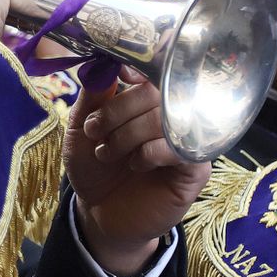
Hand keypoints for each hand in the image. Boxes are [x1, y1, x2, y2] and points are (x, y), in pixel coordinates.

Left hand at [66, 70, 209, 275]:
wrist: (99, 214)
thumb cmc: (93, 168)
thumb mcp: (81, 128)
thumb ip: (94, 95)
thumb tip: (107, 62)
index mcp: (146, 98)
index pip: (155, 68)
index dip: (139, 67)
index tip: (119, 76)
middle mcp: (171, 113)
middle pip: (158, 91)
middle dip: (119, 110)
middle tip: (96, 131)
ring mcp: (186, 139)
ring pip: (167, 118)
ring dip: (130, 134)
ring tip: (108, 153)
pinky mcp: (195, 169)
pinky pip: (181, 147)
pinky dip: (151, 152)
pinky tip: (136, 164)